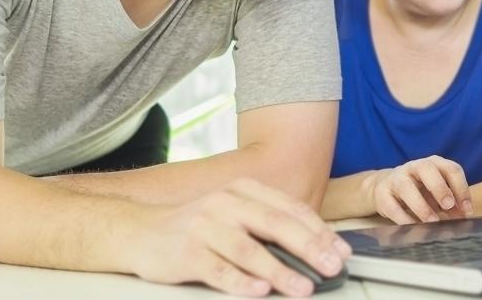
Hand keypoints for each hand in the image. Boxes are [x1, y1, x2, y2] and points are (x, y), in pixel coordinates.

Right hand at [128, 177, 350, 296]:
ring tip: (303, 287)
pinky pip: (218, 269)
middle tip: (332, 266)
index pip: (290, 209)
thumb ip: (267, 224)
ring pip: (249, 250)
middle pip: (275, 225)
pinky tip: (259, 292)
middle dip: (309, 247)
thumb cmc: (197, 227)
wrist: (139, 231)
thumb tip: (316, 247)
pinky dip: (241, 282)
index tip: (341, 251)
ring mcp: (204, 227)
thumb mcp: (234, 213)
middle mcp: (225, 204)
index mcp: (243, 190)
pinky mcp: (186, 252)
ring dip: (279, 271)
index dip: (319, 231)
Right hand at [368, 156, 473, 224]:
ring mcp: (396, 178)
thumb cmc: (418, 190)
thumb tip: (464, 215)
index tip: (467, 210)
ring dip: (420, 205)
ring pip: (406, 186)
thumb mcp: (436, 193)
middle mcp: (414, 166)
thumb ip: (451, 203)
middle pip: (426, 169)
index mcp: (433, 164)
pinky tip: (414, 227)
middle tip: (449, 205)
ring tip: (432, 221)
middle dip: (439, 187)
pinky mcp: (382, 193)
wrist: (385, 187)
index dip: (461, 188)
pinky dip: (404, 218)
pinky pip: (392, 205)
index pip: (451, 169)